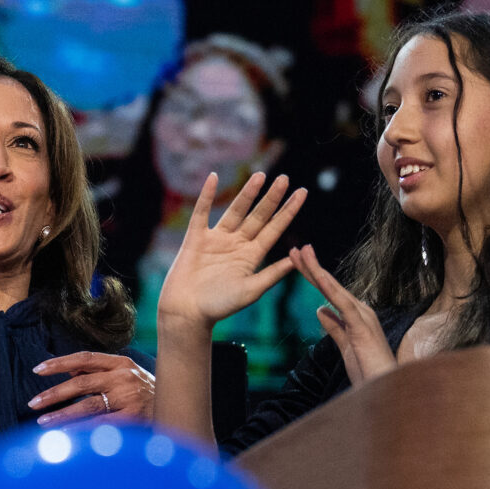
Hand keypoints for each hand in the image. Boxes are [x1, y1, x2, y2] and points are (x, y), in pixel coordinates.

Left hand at [28, 352, 154, 426]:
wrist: (179, 408)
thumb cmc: (148, 394)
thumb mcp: (126, 376)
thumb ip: (99, 374)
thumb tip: (69, 372)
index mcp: (120, 363)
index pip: (84, 358)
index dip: (59, 363)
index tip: (38, 369)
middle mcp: (123, 377)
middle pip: (81, 383)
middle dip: (54, 393)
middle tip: (33, 403)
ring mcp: (129, 397)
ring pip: (87, 405)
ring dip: (62, 414)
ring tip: (43, 422)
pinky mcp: (133, 418)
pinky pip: (100, 424)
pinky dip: (81, 430)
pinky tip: (65, 434)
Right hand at [157, 172, 307, 329]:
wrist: (187, 313)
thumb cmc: (220, 306)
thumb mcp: (251, 290)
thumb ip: (272, 273)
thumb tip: (297, 257)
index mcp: (252, 256)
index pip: (274, 228)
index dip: (288, 211)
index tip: (302, 193)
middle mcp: (236, 244)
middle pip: (258, 215)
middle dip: (272, 197)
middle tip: (285, 178)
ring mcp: (216, 239)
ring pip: (235, 210)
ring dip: (247, 193)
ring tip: (260, 175)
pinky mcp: (196, 237)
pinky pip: (202, 212)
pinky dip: (207, 195)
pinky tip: (214, 177)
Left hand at [289, 244, 396, 386]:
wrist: (386, 389)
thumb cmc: (369, 371)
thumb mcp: (345, 346)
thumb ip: (334, 327)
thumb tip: (320, 310)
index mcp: (355, 316)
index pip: (330, 292)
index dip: (313, 276)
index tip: (297, 261)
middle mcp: (361, 311)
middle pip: (331, 285)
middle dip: (312, 267)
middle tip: (295, 248)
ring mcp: (363, 318)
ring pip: (336, 289)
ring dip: (318, 270)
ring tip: (303, 253)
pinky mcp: (363, 328)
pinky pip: (344, 305)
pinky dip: (331, 289)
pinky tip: (319, 277)